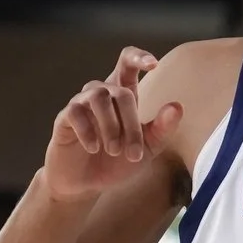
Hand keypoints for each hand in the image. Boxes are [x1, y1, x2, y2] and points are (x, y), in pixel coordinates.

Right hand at [44, 47, 182, 200]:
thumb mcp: (146, 150)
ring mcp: (82, 103)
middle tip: (133, 153)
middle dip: (132, 124)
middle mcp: (102, 93)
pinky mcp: (65, 118)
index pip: (128, 63)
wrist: (86, 185)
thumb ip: (162, 129)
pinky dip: (88, 131)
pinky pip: (76, 112)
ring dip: (111, 126)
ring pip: (99, 96)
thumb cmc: (116, 162)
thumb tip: (177, 106)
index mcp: (123, 96)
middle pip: (122, 91)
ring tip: (114, 151)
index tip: (154, 65)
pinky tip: (94, 148)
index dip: (139, 57)